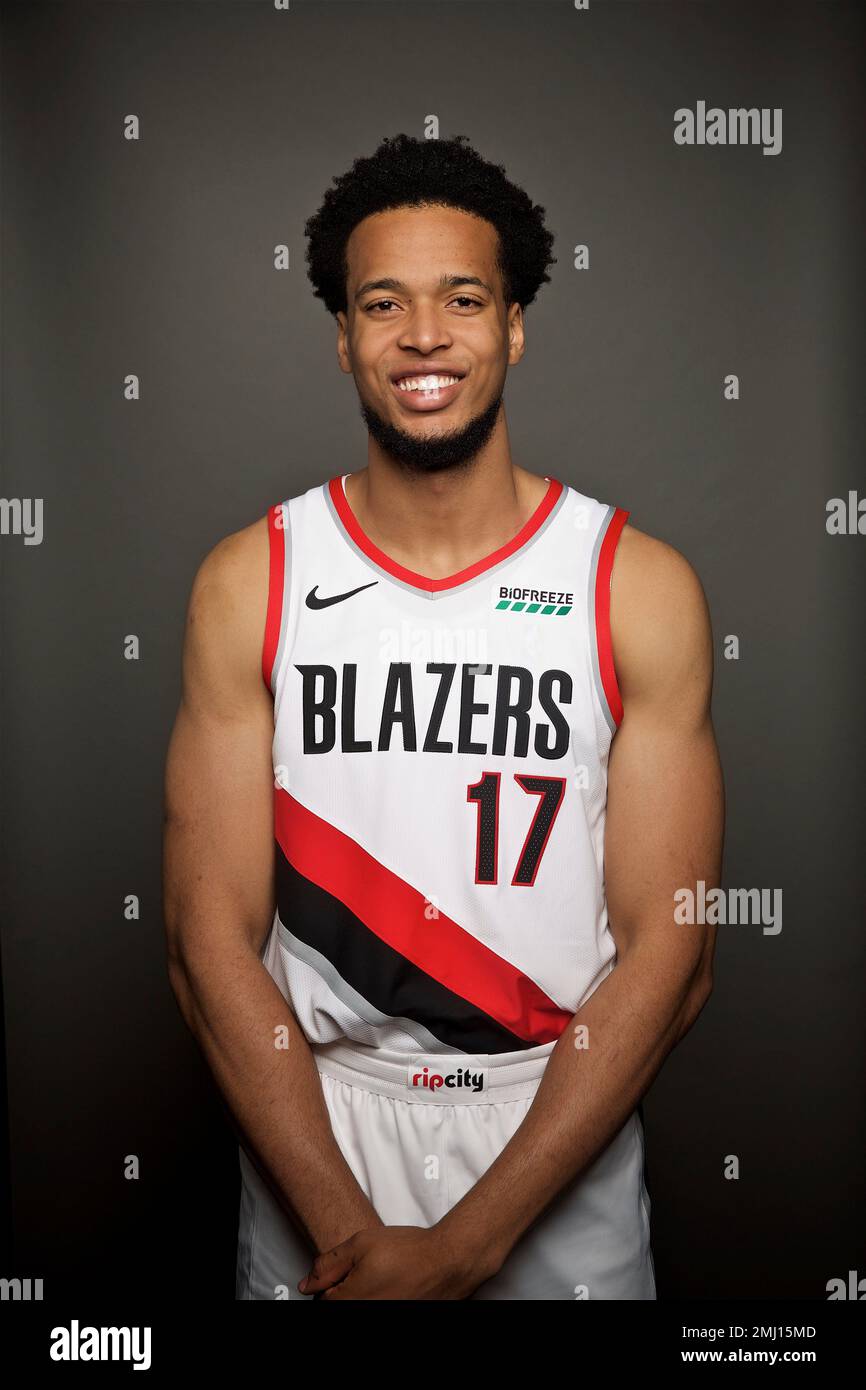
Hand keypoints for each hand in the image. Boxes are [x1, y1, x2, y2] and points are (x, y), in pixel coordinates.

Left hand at [297, 1225, 489, 1300]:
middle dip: (347, 1290)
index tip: (347, 1270)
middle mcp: (366, 1314)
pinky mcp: (398, 1316)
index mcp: (349, 1302)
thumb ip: (329, 1264)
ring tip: (383, 1279)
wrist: (447, 1262)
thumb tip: (307, 1284)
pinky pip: (378, 1307)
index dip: (332, 1281)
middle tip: (367, 1273)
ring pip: (360, 1308)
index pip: (323, 1300)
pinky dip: (381, 1298)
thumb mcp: (360, 1244)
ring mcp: (383, 1317)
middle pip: (341, 1305)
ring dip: (364, 1295)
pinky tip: (393, 1287)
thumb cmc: (409, 1252)